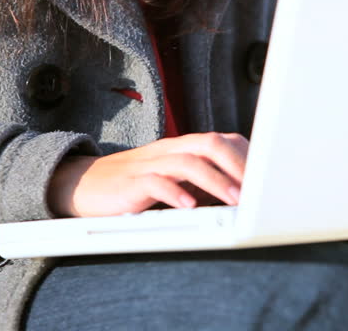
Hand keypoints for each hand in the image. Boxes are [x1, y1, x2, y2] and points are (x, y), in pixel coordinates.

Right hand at [47, 132, 248, 217]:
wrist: (82, 186)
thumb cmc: (133, 186)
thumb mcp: (172, 179)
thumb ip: (201, 181)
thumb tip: (240, 194)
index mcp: (181, 147)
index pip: (221, 140)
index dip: (245, 156)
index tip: (266, 177)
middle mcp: (168, 150)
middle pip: (209, 142)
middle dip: (237, 164)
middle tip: (256, 189)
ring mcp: (148, 164)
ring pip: (187, 162)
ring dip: (215, 181)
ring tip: (234, 200)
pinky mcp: (130, 183)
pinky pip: (155, 182)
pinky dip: (175, 193)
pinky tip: (190, 206)